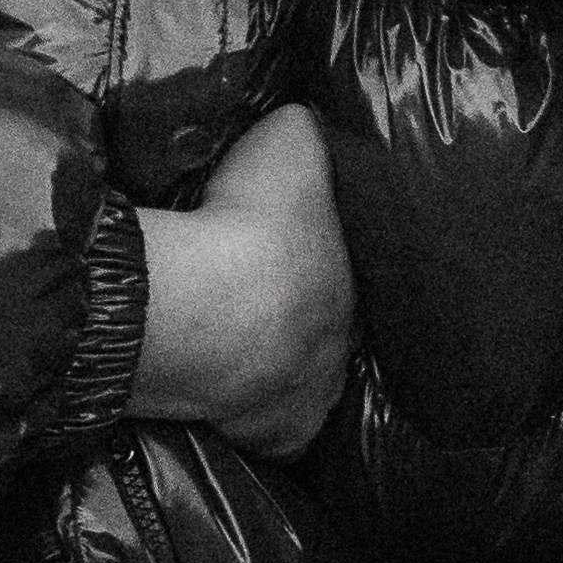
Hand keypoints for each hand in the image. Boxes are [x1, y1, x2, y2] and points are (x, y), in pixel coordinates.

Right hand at [128, 104, 356, 457]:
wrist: (206, 302)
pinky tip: (219, 392)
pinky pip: (261, 428)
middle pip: (322, 330)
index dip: (313, 259)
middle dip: (296, 317)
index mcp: (357, 279)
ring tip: (233, 345)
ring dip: (270, 366)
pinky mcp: (272, 439)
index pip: (344, 271)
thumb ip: (304, 133)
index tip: (286, 251)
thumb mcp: (290, 139)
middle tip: (254, 297)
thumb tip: (309, 123)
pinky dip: (243, 412)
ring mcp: (311, 399)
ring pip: (296, 382)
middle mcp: (345, 346)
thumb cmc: (255, 215)